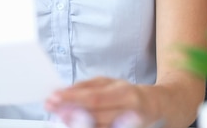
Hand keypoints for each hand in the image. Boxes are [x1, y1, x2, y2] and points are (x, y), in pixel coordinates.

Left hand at [45, 77, 161, 127]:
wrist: (153, 107)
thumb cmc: (126, 93)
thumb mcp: (108, 83)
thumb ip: (86, 87)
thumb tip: (63, 91)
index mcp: (124, 93)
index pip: (94, 97)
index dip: (73, 98)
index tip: (54, 97)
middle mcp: (128, 111)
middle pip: (95, 115)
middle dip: (70, 112)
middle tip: (52, 109)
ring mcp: (127, 126)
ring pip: (99, 127)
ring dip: (75, 123)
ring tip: (58, 117)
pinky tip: (74, 124)